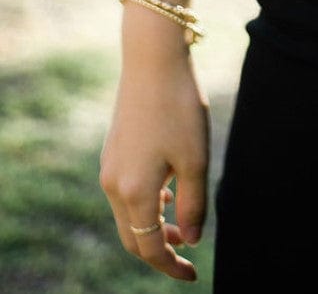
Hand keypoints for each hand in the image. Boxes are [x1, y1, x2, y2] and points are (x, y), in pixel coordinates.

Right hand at [100, 51, 209, 281]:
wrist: (152, 59)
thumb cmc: (179, 107)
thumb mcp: (195, 158)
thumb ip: (193, 205)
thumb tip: (189, 241)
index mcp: (134, 191)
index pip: (148, 247)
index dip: (171, 266)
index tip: (193, 275)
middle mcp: (113, 184)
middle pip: (133, 236)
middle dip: (159, 251)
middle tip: (188, 256)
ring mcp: (109, 166)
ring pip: (128, 214)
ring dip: (153, 227)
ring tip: (182, 225)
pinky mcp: (113, 150)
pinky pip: (125, 192)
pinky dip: (145, 203)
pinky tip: (168, 192)